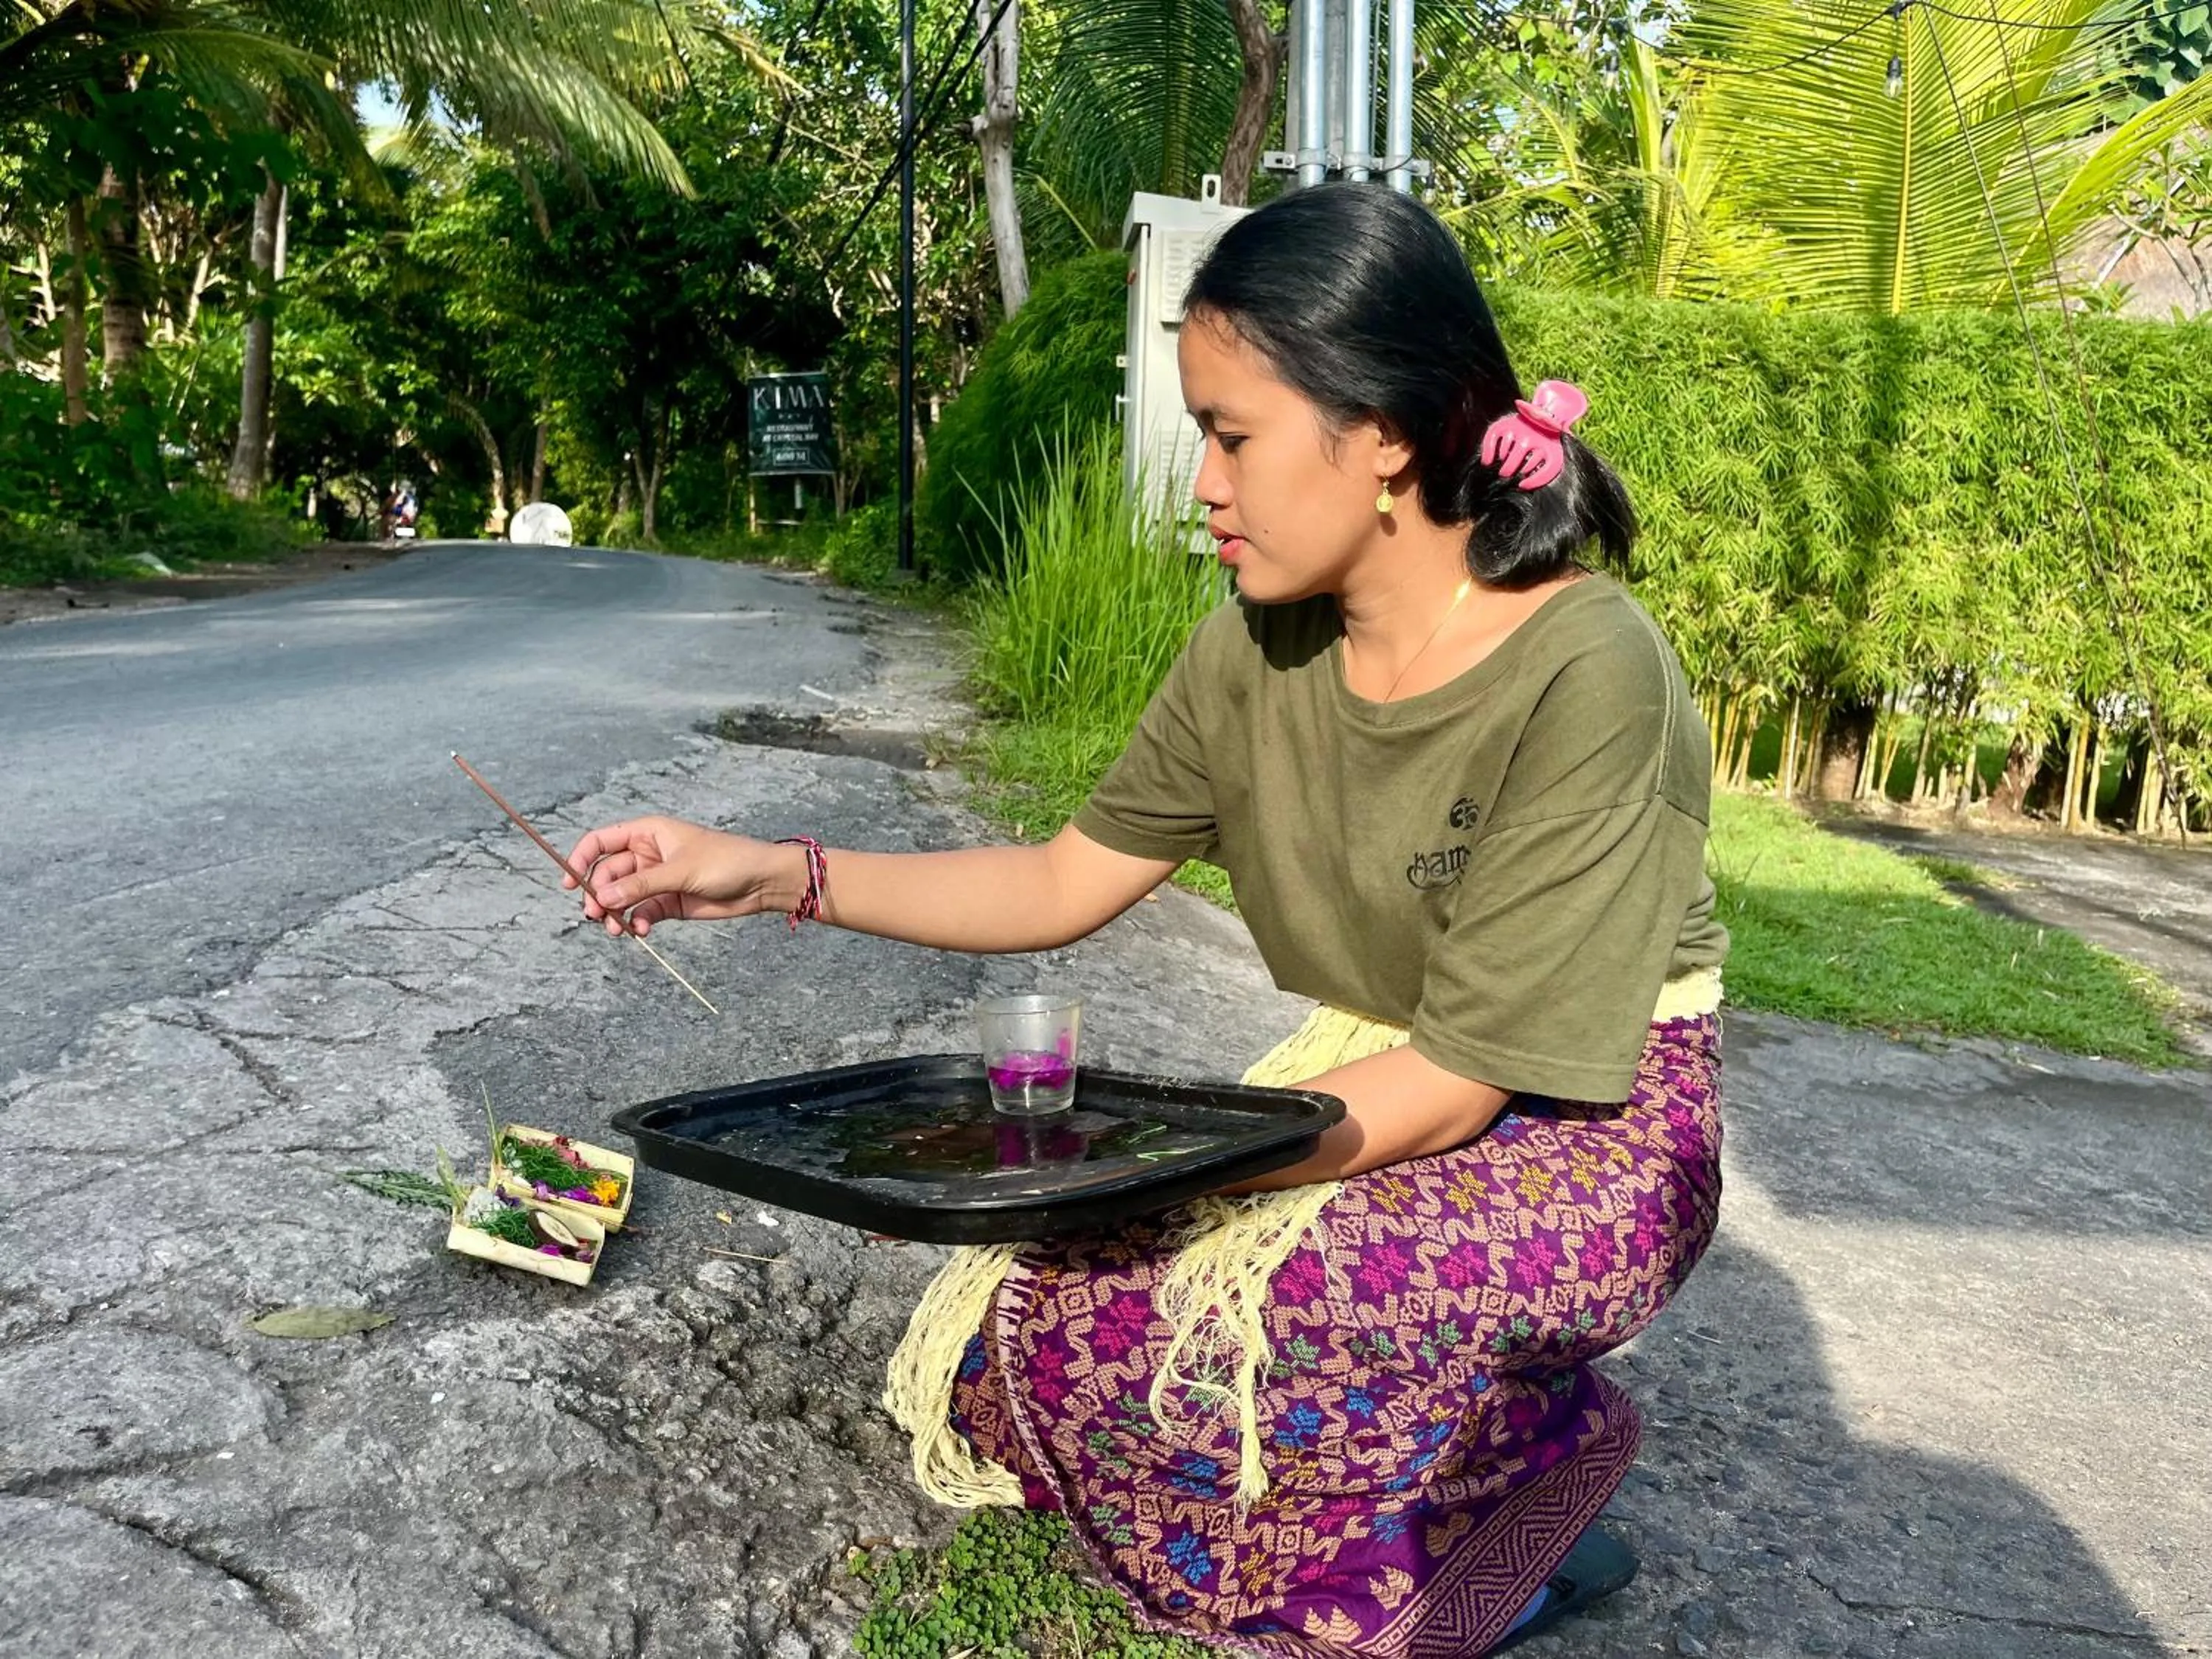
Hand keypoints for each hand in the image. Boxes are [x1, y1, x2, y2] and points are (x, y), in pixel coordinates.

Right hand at [563, 816, 793, 936]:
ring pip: (621, 897)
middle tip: (596, 914)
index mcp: (647, 832)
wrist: (760, 883)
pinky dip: (636, 922)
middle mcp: (647, 854)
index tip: (568, 883)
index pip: (601, 841)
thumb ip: (641, 885)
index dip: (580, 859)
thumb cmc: (726, 861)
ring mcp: (656, 880)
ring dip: (614, 913)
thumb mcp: (680, 870)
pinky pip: (640, 912)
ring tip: (617, 929)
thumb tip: (601, 896)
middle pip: (607, 874)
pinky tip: (640, 930)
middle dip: (599, 894)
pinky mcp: (667, 902)